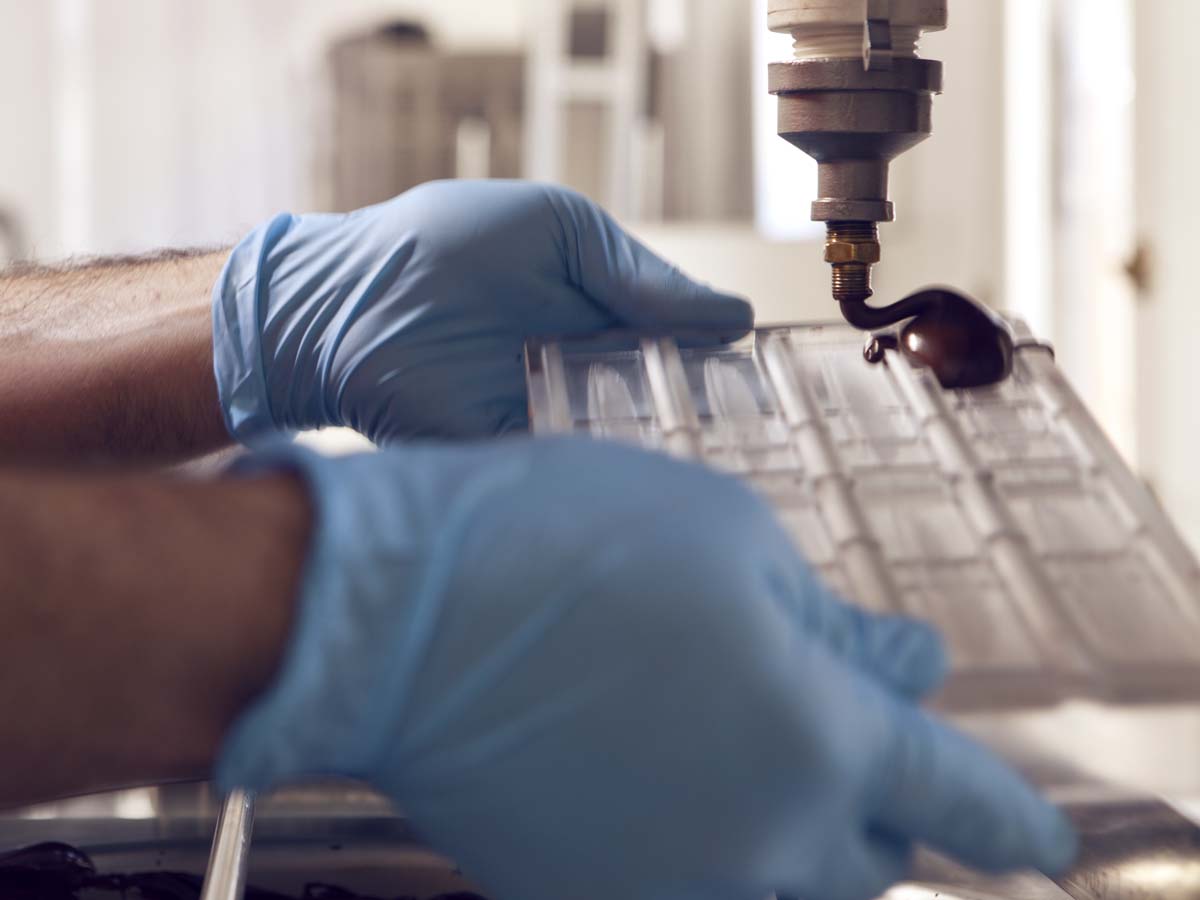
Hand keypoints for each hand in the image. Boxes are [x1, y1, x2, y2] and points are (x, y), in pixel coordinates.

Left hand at [212, 181, 751, 444]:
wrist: (348, 303)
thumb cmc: (449, 245)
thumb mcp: (559, 231)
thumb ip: (639, 276)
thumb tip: (733, 318)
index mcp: (608, 315)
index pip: (687, 350)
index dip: (734, 373)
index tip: (787, 398)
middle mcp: (592, 373)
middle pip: (670, 411)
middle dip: (716, 431)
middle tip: (780, 458)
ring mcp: (559, 420)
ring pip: (634, 450)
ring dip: (676, 463)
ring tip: (740, 484)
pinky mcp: (523, 462)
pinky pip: (581, 478)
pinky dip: (617, 488)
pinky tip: (665, 501)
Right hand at [218, 438, 1074, 899]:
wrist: (393, 613)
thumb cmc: (565, 543)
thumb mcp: (731, 543)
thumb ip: (834, 623)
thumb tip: (906, 666)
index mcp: (815, 741)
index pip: (955, 798)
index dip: (1012, 821)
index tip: (1047, 844)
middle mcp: (756, 840)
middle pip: (869, 854)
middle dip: (880, 802)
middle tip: (840, 730)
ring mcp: (666, 883)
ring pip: (782, 883)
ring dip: (795, 831)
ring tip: (748, 753)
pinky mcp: (584, 893)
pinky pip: (688, 884)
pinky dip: (708, 842)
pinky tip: (668, 771)